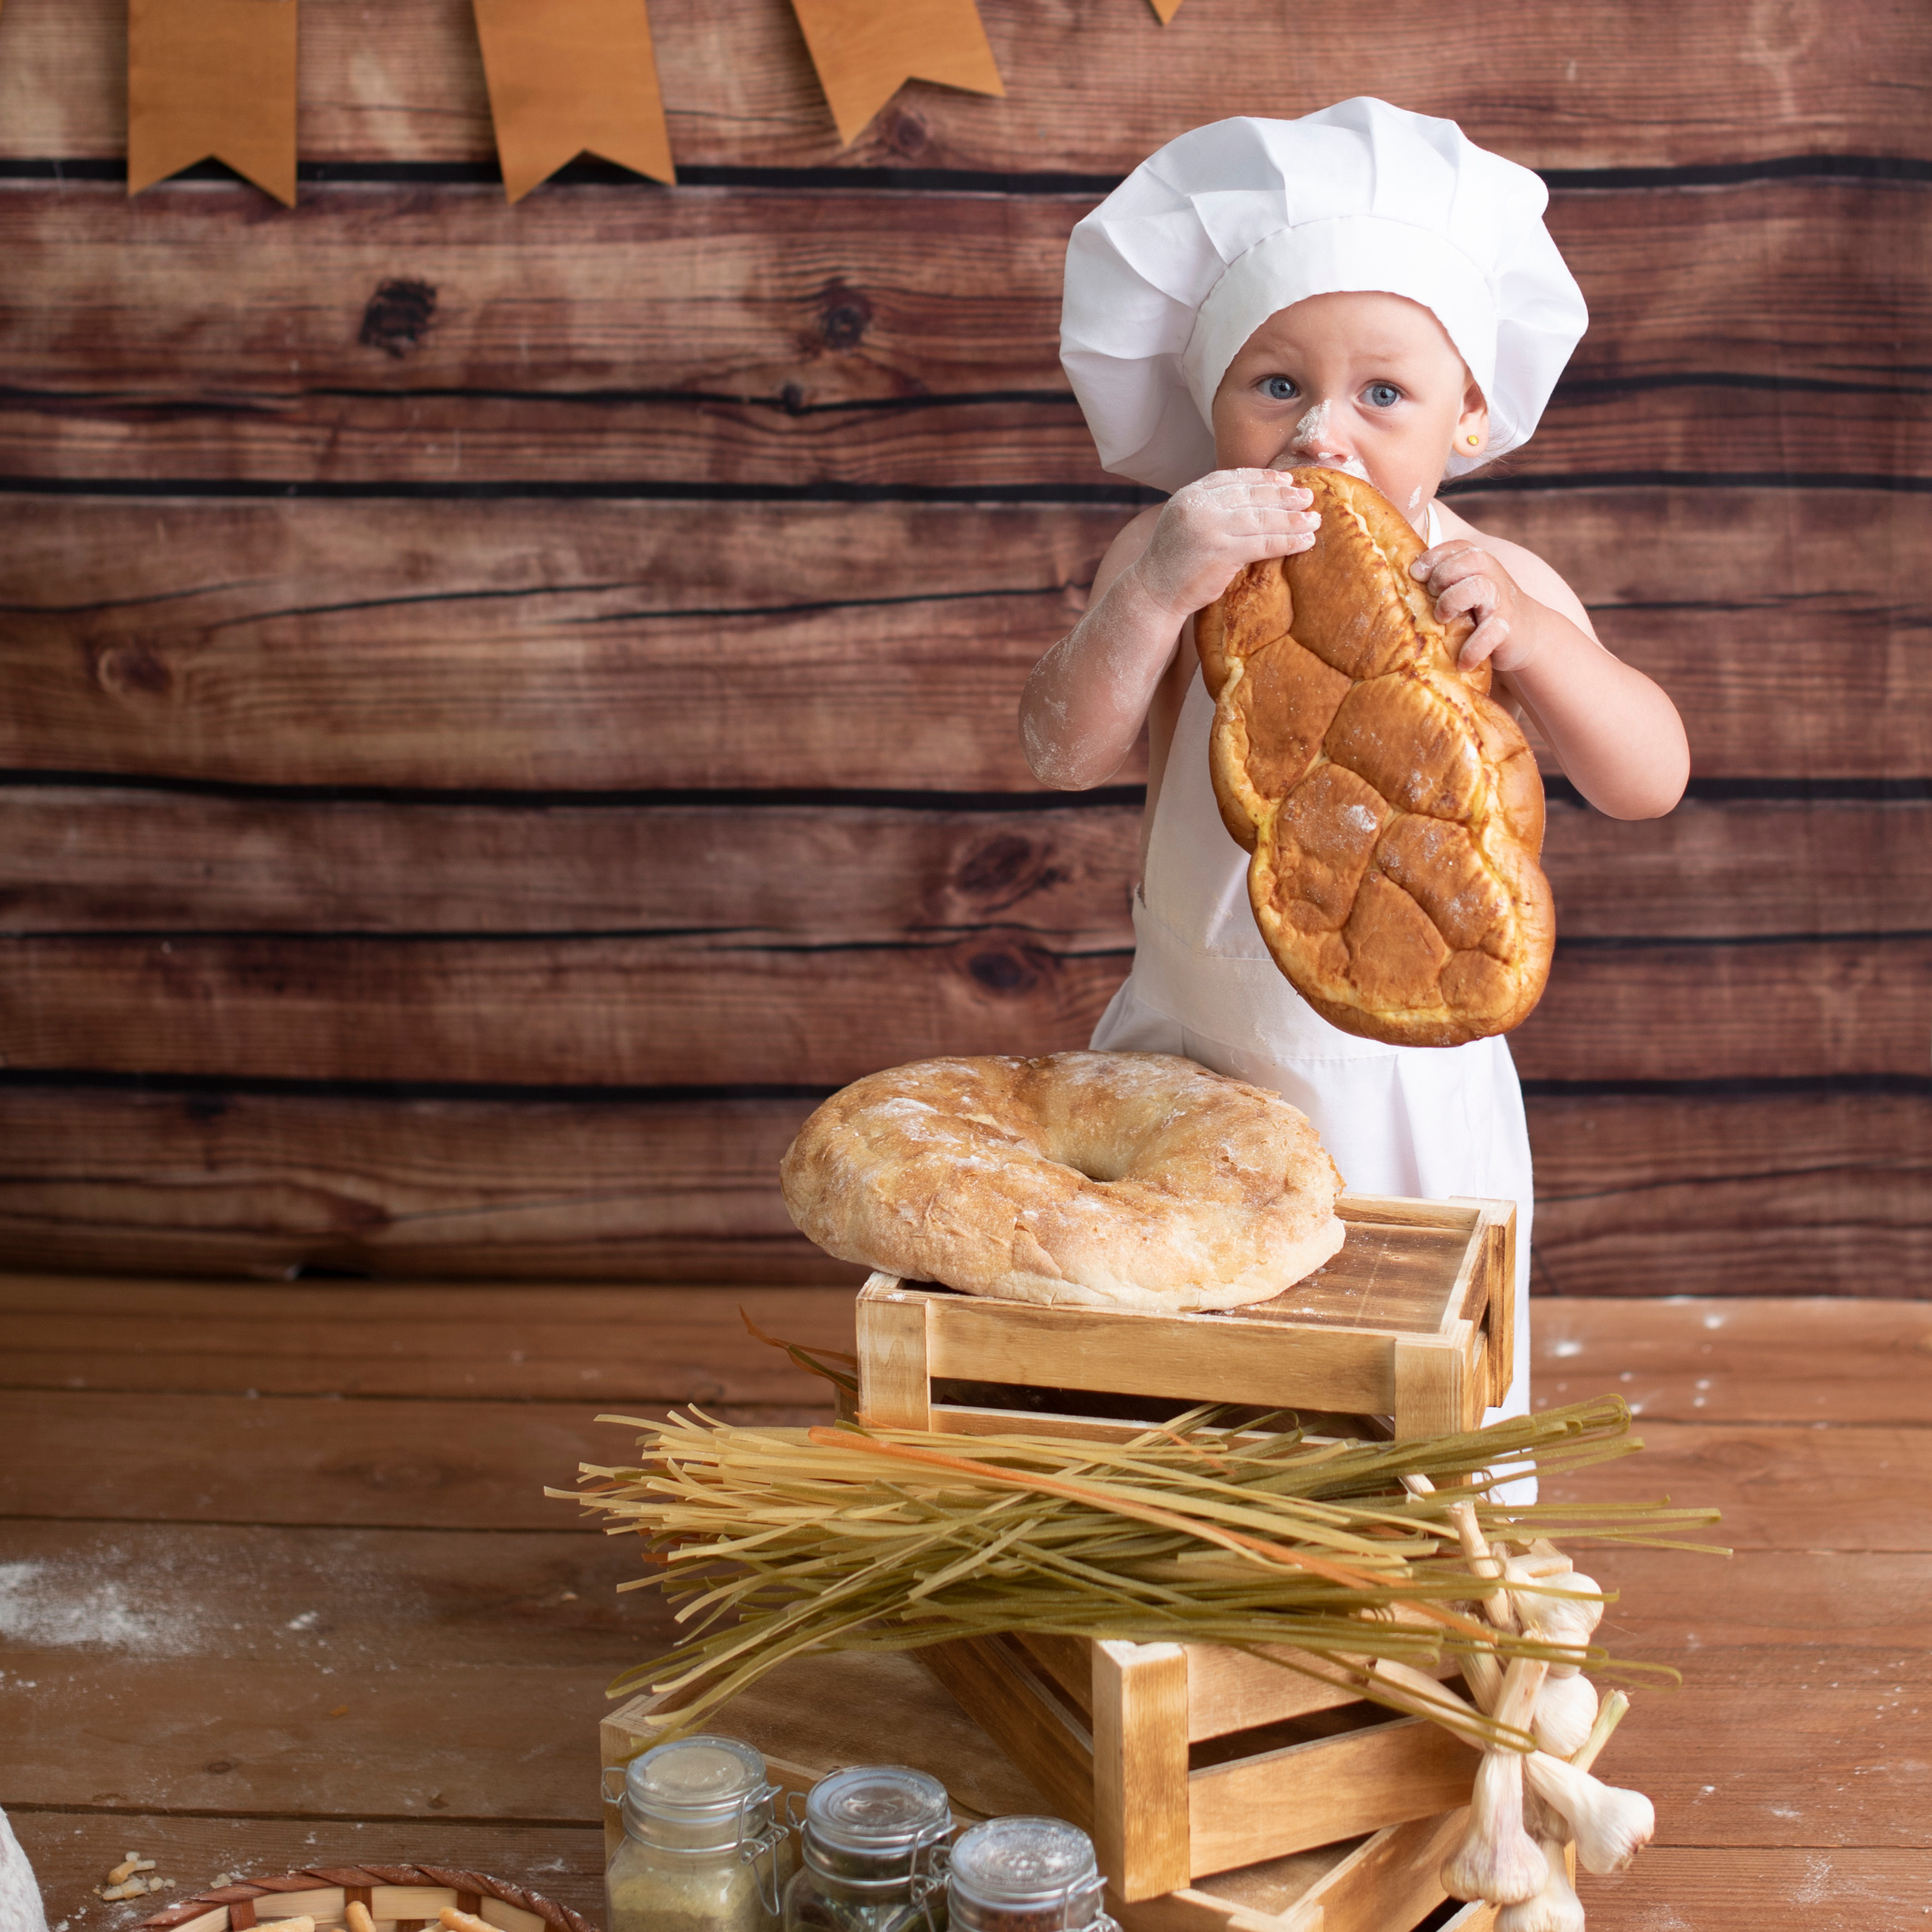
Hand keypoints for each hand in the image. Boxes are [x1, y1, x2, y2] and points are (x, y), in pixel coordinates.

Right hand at [1130, 469, 1318, 618]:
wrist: (1152, 593)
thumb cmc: (1173, 561)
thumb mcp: (1184, 521)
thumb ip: (1210, 507)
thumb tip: (1251, 497)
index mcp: (1190, 495)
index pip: (1234, 478)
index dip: (1262, 478)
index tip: (1285, 481)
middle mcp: (1199, 506)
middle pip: (1252, 496)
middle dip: (1283, 496)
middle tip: (1308, 497)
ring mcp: (1210, 529)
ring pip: (1262, 519)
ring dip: (1293, 519)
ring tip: (1314, 519)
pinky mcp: (1222, 553)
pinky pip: (1264, 544)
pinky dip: (1288, 541)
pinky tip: (1305, 541)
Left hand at [1410, 541, 1539, 671]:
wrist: (1526, 635)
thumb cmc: (1480, 611)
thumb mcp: (1461, 589)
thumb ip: (1438, 581)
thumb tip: (1391, 577)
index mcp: (1477, 563)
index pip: (1456, 547)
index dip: (1434, 557)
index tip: (1415, 573)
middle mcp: (1492, 576)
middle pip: (1468, 561)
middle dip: (1442, 576)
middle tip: (1432, 596)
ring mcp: (1501, 601)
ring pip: (1478, 587)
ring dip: (1453, 602)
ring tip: (1442, 620)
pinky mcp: (1508, 628)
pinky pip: (1490, 633)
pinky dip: (1473, 648)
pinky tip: (1462, 661)